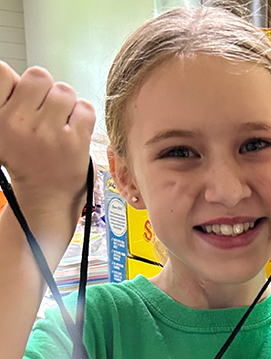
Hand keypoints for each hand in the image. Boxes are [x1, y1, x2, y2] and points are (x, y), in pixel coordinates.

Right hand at [0, 62, 94, 216]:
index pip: (3, 72)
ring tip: (61, 124)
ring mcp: (48, 132)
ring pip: (64, 90)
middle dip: (46, 92)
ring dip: (67, 105)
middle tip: (47, 114)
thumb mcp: (4, 130)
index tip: (25, 100)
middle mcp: (19, 122)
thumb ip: (10, 99)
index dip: (18, 83)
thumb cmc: (27, 160)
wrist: (45, 197)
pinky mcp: (74, 141)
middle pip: (39, 75)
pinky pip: (85, 108)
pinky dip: (83, 117)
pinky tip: (74, 131)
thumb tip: (19, 76)